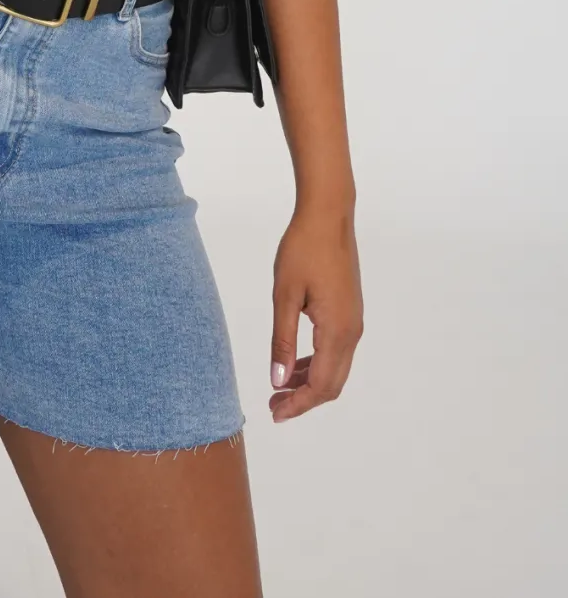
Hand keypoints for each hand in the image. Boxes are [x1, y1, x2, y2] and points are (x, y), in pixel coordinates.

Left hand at [269, 202, 362, 422]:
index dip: (299, 404)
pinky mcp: (350, 311)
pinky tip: (296, 362)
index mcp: (337, 330)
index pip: (321, 385)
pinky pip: (337, 350)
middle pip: (333, 383)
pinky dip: (317, 363)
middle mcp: (352, 331)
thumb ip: (282, 341)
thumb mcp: (284, 295)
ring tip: (280, 387)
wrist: (328, 216)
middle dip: (304, 399)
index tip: (274, 413)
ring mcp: (354, 321)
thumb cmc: (302, 250)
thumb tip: (279, 381)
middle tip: (274, 405)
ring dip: (310, 382)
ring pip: (336, 368)